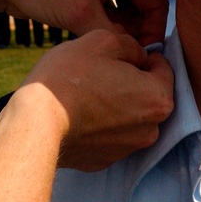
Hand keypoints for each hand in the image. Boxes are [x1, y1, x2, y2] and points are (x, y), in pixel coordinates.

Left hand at [0, 0, 168, 46]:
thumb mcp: (82, 15)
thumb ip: (116, 36)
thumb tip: (139, 56)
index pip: (156, 4)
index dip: (152, 34)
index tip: (142, 59)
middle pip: (142, 10)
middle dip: (134, 35)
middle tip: (123, 59)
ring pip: (126, 15)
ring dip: (119, 34)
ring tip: (104, 51)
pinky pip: (110, 13)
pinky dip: (105, 29)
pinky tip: (93, 42)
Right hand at [14, 29, 173, 170]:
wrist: (36, 123)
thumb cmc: (70, 77)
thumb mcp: (103, 40)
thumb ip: (131, 45)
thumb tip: (138, 56)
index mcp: (158, 98)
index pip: (164, 68)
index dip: (143, 56)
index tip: (120, 56)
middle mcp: (151, 129)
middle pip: (149, 95)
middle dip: (132, 82)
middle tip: (102, 73)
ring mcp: (128, 149)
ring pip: (131, 117)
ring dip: (118, 104)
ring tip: (88, 93)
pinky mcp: (105, 161)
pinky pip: (111, 136)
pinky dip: (102, 125)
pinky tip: (81, 114)